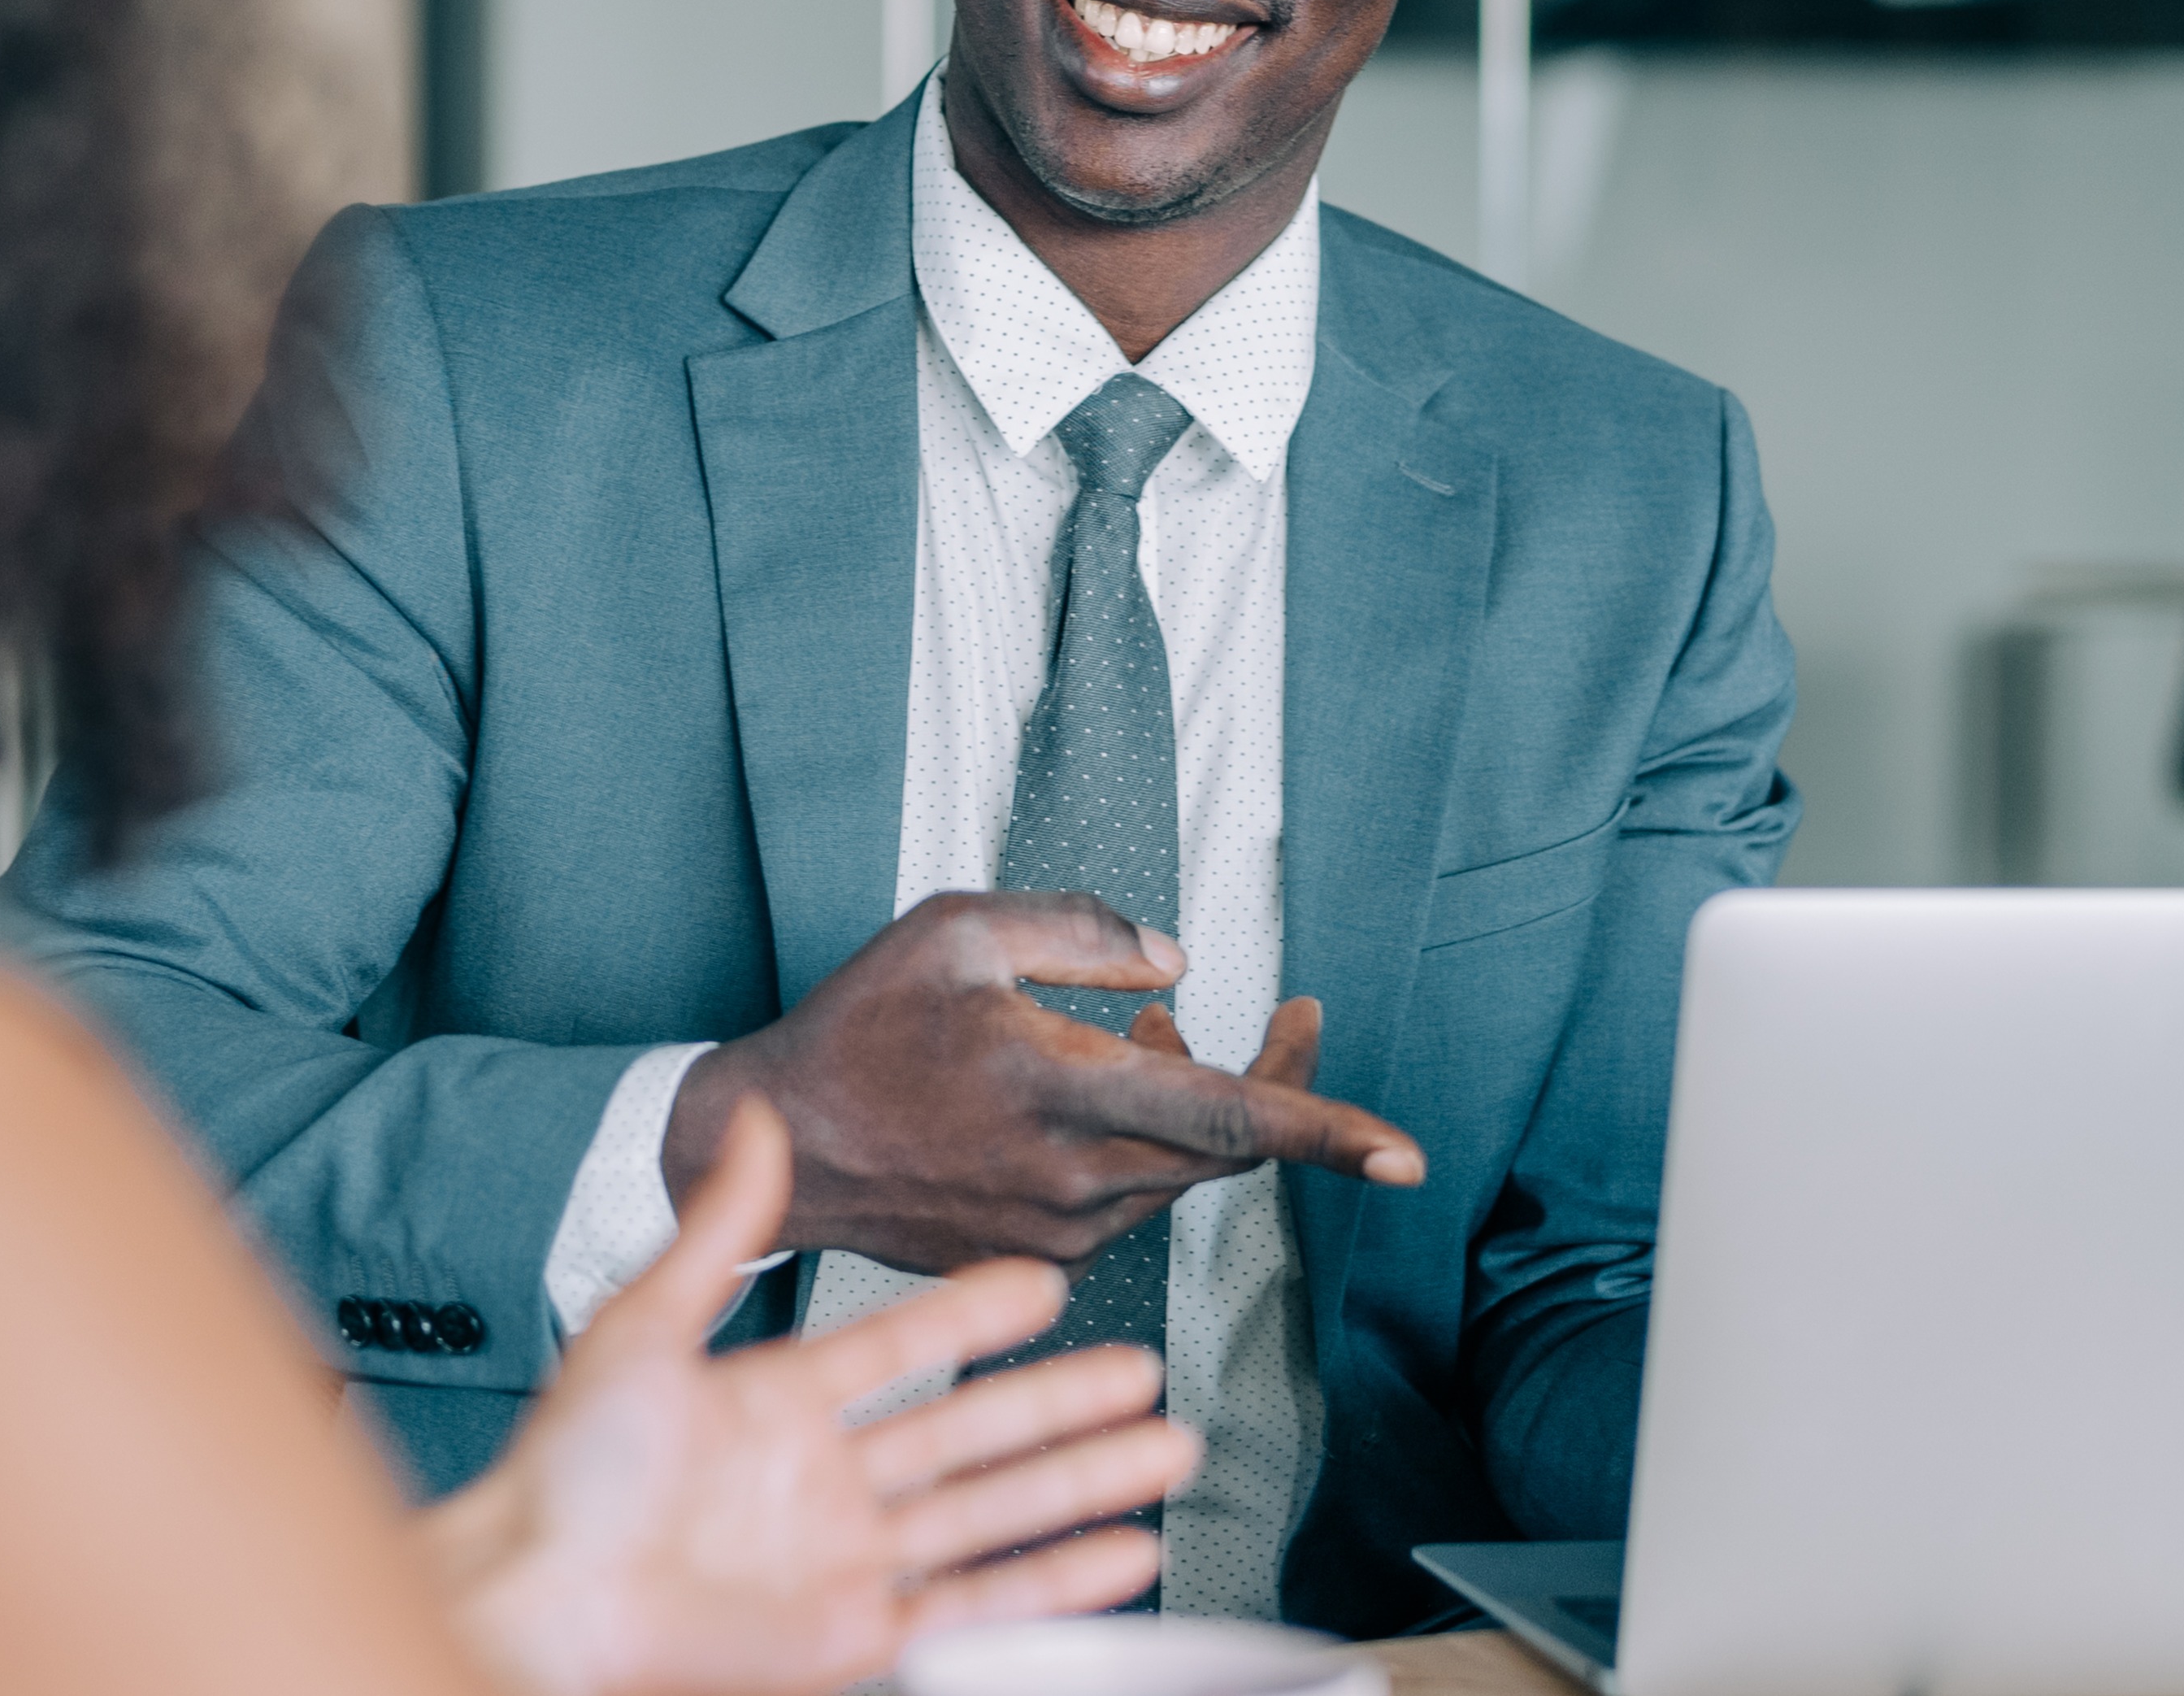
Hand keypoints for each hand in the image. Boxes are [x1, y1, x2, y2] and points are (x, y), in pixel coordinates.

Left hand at [425, 1100, 1198, 1695]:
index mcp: (778, 1400)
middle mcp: (824, 1479)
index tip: (1046, 1282)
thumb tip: (752, 1122)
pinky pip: (975, 1602)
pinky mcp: (853, 1631)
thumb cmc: (565, 1472)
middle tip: (1144, 1370)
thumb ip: (715, 1234)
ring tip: (1164, 1450)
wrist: (538, 1590)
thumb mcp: (641, 1328)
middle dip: (1065, 1401)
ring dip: (1084, 1482)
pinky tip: (1120, 1552)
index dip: (976, 1314)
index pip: (904, 1344)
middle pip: (973, 1431)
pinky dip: (1054, 1582)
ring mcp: (845, 1556)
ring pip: (993, 1511)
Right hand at [667, 891, 1423, 1271]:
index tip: (1409, 1157)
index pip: (1230, 1118)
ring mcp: (1060, 1228)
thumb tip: (1182, 964)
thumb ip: (1084, 931)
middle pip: (1229, 1147)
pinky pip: (1133, 1197)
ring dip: (1197, 1105)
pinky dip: (1146, 1143)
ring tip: (1154, 1036)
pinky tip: (1105, 1089)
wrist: (774, 1148)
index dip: (1329, 1130)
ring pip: (1181, 1172)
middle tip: (1301, 1019)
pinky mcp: (1041, 1253)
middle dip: (1282, 1085)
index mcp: (1062, 1090)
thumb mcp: (958, 930)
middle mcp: (1073, 1176)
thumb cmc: (858, 1029)